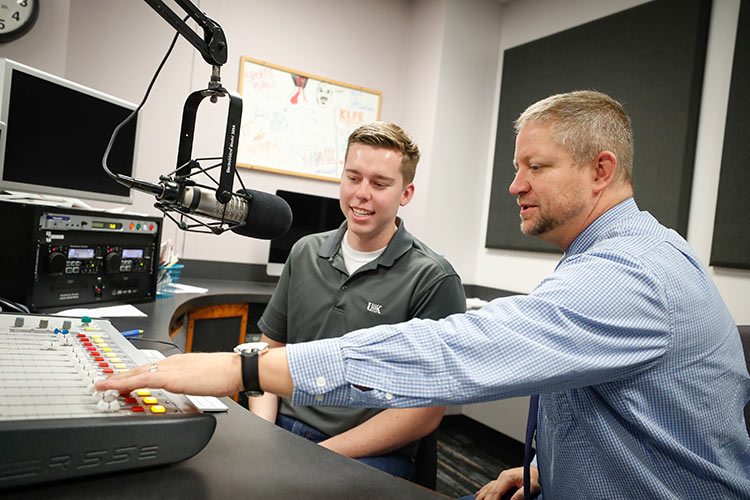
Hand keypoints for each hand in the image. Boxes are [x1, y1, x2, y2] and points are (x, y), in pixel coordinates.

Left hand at [94, 352, 242, 395]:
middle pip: (140, 369)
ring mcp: (170, 368)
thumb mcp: (203, 378)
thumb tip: (189, 387)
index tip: (122, 379)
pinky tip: (114, 386)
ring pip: (137, 372)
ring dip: (118, 378)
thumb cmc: (226, 374)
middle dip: (120, 375)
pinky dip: (124, 382)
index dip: (134, 374)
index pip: (151, 368)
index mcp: (180, 362)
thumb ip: (191, 381)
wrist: (235, 369)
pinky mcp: (170, 377)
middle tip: (104, 380)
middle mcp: (172, 362)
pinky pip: (141, 380)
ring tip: (103, 383)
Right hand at [475, 466, 539, 499]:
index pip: (495, 492)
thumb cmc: (536, 478)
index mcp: (507, 478)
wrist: (538, 470)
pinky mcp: (504, 480)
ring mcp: (502, 478)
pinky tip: (479, 494)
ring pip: (488, 488)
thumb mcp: (531, 487)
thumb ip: (520, 494)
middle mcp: (502, 477)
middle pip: (489, 491)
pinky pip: (491, 486)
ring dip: (481, 497)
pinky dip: (484, 491)